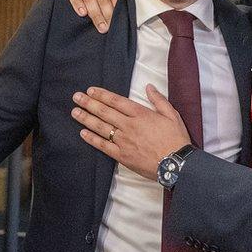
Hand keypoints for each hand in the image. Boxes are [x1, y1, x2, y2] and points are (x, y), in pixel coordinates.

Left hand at [71, 85, 190, 177]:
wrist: (176, 164)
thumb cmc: (176, 139)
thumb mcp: (172, 115)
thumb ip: (159, 100)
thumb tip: (148, 87)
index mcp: (141, 114)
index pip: (116, 101)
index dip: (102, 95)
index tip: (91, 90)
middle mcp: (129, 126)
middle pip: (105, 112)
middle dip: (89, 103)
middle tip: (76, 97)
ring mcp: (124, 141)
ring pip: (101, 127)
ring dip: (86, 118)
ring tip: (75, 112)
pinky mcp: (122, 155)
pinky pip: (103, 145)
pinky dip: (92, 139)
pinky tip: (83, 133)